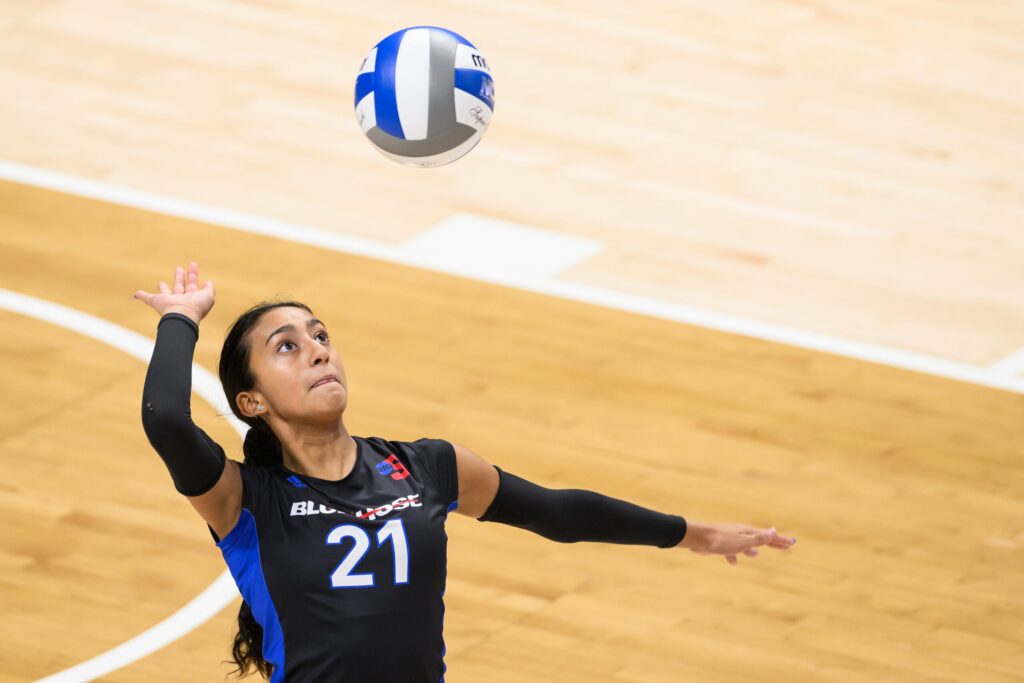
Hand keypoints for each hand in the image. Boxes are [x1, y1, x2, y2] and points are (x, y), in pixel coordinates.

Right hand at [133, 262, 214, 323]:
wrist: (182, 316)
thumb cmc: (196, 307)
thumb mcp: (208, 296)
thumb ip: (209, 289)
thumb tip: (208, 282)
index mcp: (191, 299)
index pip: (192, 287)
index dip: (193, 277)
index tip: (192, 268)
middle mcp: (180, 300)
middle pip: (179, 286)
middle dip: (179, 277)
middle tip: (179, 268)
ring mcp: (168, 301)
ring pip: (165, 291)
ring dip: (163, 286)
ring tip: (161, 282)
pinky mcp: (157, 302)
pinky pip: (147, 298)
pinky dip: (141, 296)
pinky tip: (135, 294)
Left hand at [678, 521, 796, 565]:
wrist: (698, 538)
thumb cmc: (721, 540)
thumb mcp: (743, 541)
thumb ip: (758, 538)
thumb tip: (774, 530)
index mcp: (748, 532)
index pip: (769, 536)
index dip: (781, 540)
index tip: (792, 543)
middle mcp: (741, 534)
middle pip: (759, 539)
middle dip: (771, 543)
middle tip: (782, 546)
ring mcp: (730, 539)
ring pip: (745, 545)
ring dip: (752, 549)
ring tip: (757, 555)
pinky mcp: (720, 545)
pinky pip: (731, 551)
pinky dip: (734, 556)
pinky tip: (734, 563)